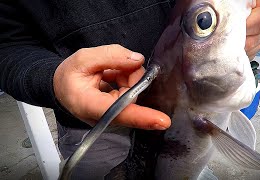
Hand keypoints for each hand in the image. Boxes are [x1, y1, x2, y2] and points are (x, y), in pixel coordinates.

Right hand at [53, 44, 170, 129]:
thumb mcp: (84, 58)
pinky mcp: (118, 112)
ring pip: (134, 93)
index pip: (118, 112)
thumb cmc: (68, 76)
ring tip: (109, 71)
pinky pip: (132, 94)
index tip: (162, 121)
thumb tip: (138, 60)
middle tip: (115, 64)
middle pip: (131, 97)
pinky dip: (126, 80)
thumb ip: (111, 56)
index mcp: (89, 104)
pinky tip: (113, 76)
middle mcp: (103, 116)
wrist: (61, 87)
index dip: (142, 117)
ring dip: (127, 76)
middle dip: (130, 76)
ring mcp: (112, 116)